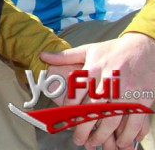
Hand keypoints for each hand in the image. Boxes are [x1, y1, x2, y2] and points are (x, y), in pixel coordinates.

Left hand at [40, 33, 154, 148]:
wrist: (144, 47)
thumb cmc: (113, 50)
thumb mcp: (89, 49)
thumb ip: (65, 56)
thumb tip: (42, 56)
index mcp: (94, 68)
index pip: (77, 92)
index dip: (69, 109)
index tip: (64, 121)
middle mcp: (109, 80)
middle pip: (93, 108)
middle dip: (84, 127)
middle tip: (78, 140)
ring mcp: (127, 90)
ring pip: (112, 117)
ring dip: (103, 134)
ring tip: (94, 143)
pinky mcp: (142, 97)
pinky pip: (134, 120)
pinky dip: (127, 134)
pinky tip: (120, 142)